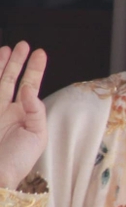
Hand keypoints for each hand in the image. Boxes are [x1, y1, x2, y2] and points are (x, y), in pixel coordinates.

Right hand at [0, 42, 47, 189]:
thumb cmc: (18, 161)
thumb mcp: (37, 135)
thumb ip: (36, 110)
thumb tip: (30, 89)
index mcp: (23, 115)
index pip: (30, 86)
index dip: (34, 70)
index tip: (40, 53)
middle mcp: (6, 111)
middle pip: (10, 80)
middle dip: (17, 63)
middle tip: (23, 45)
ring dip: (1, 66)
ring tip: (7, 49)